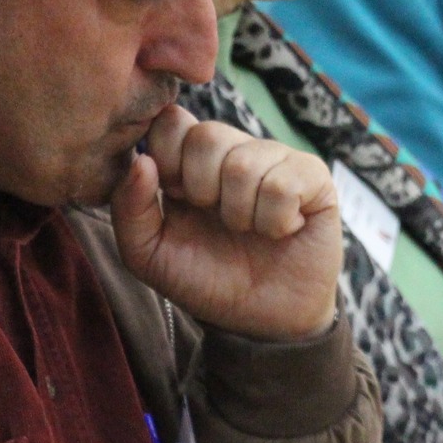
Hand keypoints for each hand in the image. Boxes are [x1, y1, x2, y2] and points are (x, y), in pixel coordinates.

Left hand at [108, 105, 342, 340]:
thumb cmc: (206, 280)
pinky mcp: (314, 177)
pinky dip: (275, 221)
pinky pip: (284, 184)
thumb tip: (142, 161)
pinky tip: (281, 230)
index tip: (177, 198)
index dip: (168, 159)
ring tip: (249, 231)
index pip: (171, 121)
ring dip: (240, 215)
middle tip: (216, 219)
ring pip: (245, 164)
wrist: (261, 320)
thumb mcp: (149, 254)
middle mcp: (235, 151)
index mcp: (192, 160)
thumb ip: (129, 209)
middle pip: (207, 135)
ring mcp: (277, 159)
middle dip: (203, 190)